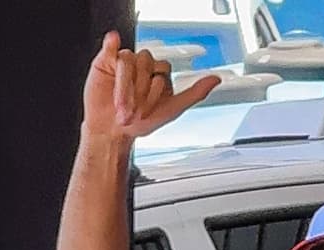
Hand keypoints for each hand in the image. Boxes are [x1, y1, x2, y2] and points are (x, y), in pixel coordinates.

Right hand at [83, 31, 220, 139]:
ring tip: (121, 106)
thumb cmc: (140, 122)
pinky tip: (113, 43)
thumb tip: (216, 79)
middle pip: (146, 64)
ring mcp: (125, 62)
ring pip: (130, 62)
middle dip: (140, 92)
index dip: (155, 92)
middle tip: (134, 111)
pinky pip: (112, 48)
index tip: (147, 112)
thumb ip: (195, 93)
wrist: (114, 132)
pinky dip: (112, 44)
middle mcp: (144, 65)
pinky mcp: (106, 62)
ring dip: (125, 89)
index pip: (163, 70)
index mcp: (159, 73)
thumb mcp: (172, 110)